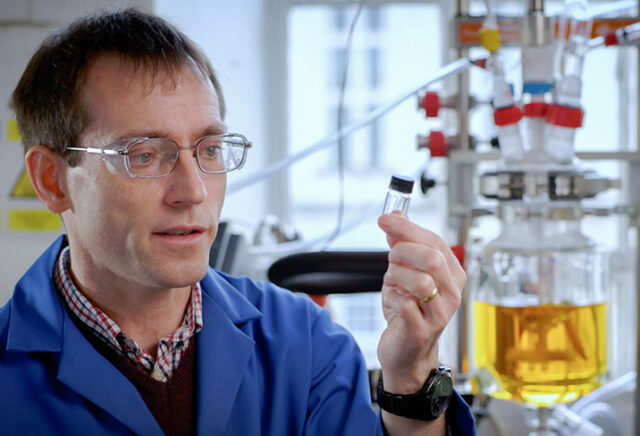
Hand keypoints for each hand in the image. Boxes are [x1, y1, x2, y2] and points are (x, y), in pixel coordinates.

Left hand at [376, 212, 465, 393]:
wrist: (406, 353)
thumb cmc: (408, 311)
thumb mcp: (405, 274)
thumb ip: (402, 246)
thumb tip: (393, 218)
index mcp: (452, 274)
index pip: (435, 241)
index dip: (407, 227)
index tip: (385, 219)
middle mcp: (452, 293)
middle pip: (431, 258)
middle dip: (402, 252)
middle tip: (391, 261)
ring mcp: (440, 313)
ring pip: (419, 281)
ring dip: (396, 277)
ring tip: (393, 285)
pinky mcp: (422, 330)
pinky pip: (404, 304)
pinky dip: (391, 298)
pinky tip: (392, 303)